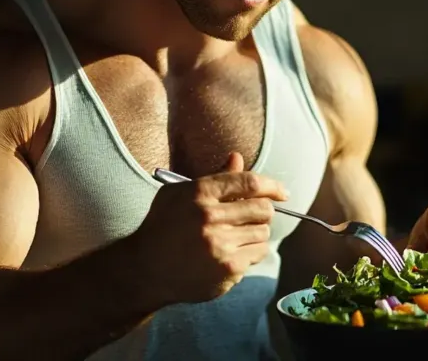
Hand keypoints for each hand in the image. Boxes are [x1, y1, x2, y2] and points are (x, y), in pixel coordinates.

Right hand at [135, 152, 288, 303]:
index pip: (249, 182)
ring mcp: (220, 245)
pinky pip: (258, 254)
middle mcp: (210, 218)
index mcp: (199, 193)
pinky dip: (251, 252)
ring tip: (235, 236)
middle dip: (263, 211)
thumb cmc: (163, 226)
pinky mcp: (228, 269)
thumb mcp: (179, 194)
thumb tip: (237, 157)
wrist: (145, 269)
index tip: (282, 192)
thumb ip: (214, 177)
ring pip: (263, 232)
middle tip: (253, 216)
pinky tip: (231, 253)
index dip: (272, 185)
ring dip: (255, 233)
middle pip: (263, 209)